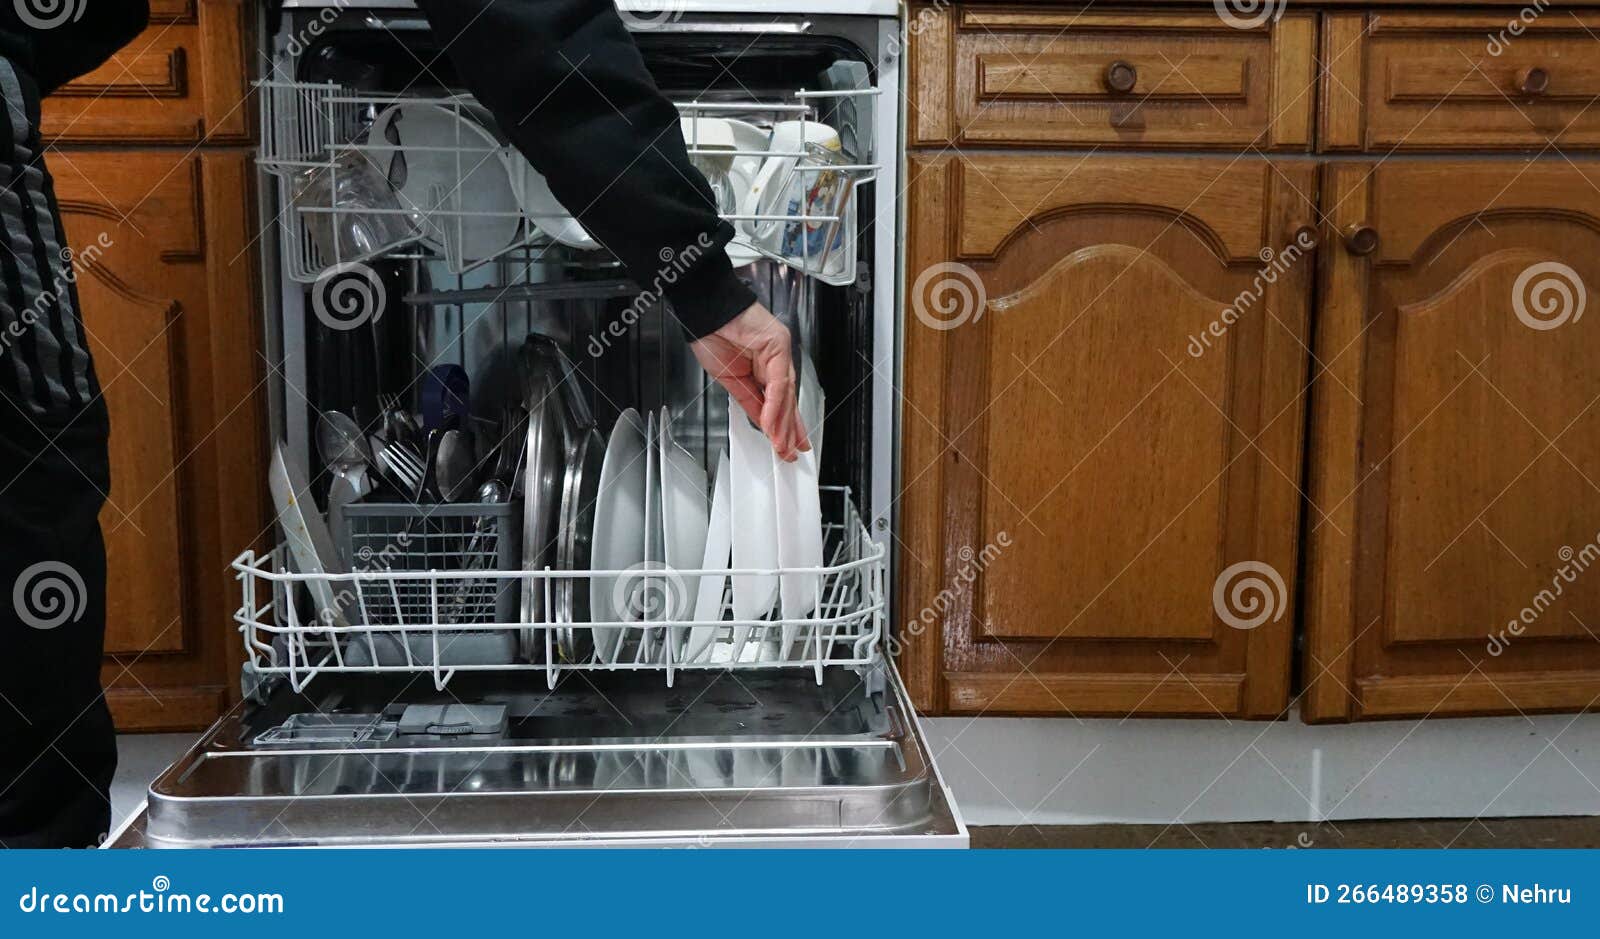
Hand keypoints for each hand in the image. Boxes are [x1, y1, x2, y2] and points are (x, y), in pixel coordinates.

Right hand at [690, 302, 810, 461]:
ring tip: (781, 445)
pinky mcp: (778, 345)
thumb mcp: (730, 379)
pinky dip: (774, 405)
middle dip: (789, 429)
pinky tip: (771, 423)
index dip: (782, 425)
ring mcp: (779, 351)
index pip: (779, 401)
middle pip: (787, 400)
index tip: (784, 444)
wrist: (704, 309)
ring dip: (782, 424)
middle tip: (791, 451)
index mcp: (763, 366)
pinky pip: (777, 383)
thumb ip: (749, 399)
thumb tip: (762, 420)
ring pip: (786, 395)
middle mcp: (775, 359)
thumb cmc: (711, 334)